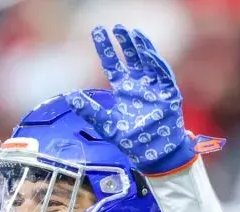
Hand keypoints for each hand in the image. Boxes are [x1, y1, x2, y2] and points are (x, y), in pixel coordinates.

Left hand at [64, 25, 223, 175]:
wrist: (153, 156)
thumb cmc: (131, 141)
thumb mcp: (106, 125)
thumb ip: (89, 110)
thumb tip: (70, 96)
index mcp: (123, 90)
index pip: (113, 63)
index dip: (105, 48)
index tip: (98, 32)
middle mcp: (139, 85)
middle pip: (131, 58)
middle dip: (124, 43)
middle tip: (116, 26)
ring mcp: (154, 89)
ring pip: (148, 62)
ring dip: (141, 47)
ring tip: (133, 32)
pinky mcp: (169, 94)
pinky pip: (163, 75)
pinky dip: (156, 63)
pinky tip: (147, 52)